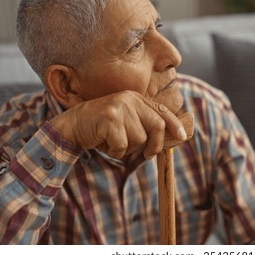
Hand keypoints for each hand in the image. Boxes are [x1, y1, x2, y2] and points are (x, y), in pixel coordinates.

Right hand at [50, 90, 189, 159]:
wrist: (72, 126)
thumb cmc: (101, 128)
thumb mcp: (125, 122)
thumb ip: (145, 125)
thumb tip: (171, 137)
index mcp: (135, 98)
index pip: (162, 111)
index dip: (174, 124)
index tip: (182, 136)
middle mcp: (129, 99)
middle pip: (156, 125)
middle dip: (155, 145)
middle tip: (147, 155)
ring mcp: (120, 108)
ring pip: (139, 138)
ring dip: (127, 148)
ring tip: (112, 141)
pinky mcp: (110, 119)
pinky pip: (123, 145)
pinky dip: (114, 151)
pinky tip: (103, 143)